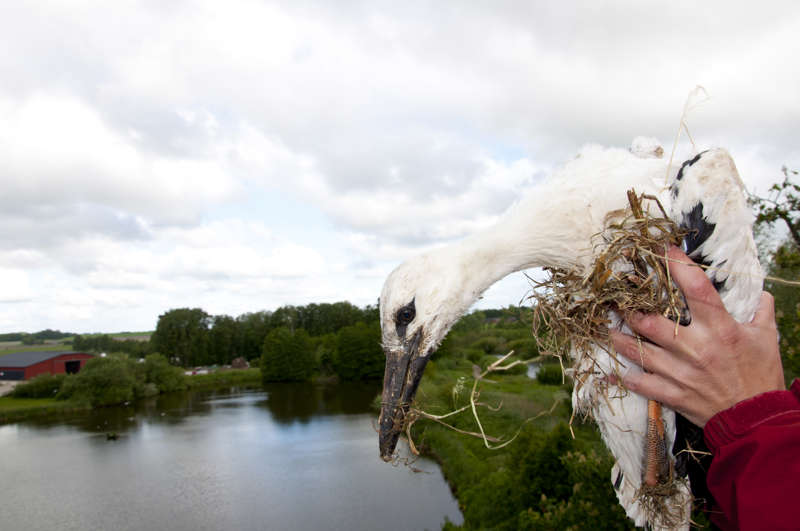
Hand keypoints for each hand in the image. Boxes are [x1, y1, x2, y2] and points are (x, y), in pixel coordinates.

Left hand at [610, 246, 784, 426]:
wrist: (756, 420)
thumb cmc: (762, 376)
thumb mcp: (767, 340)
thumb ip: (761, 313)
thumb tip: (762, 294)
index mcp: (721, 329)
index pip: (696, 288)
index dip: (677, 266)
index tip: (662, 250)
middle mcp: (696, 347)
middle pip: (651, 321)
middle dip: (629, 308)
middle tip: (615, 297)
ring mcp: (681, 372)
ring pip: (638, 351)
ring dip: (619, 338)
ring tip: (607, 327)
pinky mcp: (673, 394)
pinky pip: (641, 384)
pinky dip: (625, 378)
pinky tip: (611, 373)